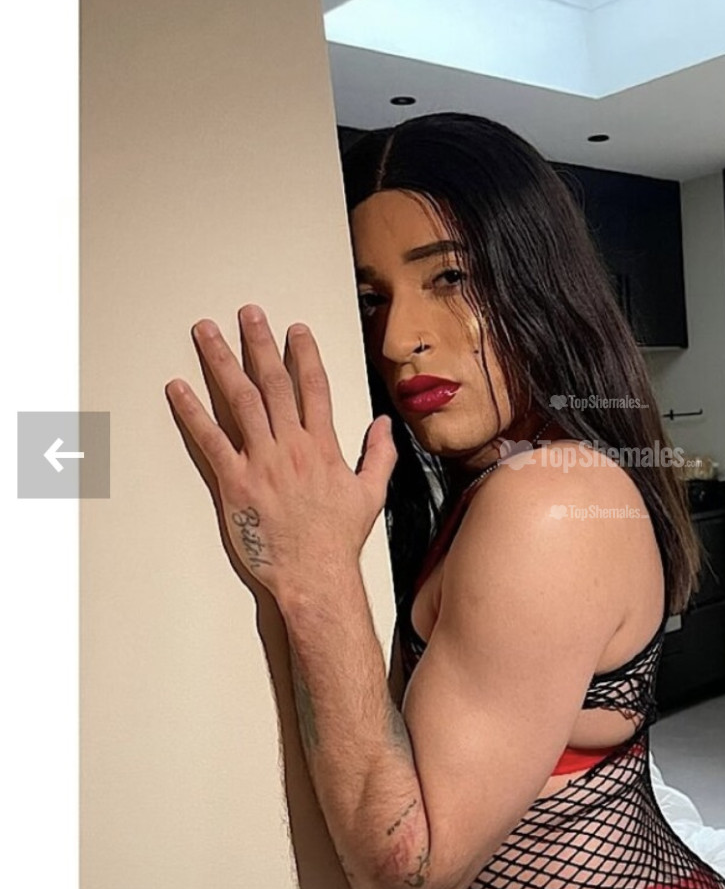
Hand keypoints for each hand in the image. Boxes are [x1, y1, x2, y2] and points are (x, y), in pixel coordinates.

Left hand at [165, 304, 396, 602]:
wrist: (314, 574)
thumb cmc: (339, 539)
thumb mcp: (372, 494)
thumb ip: (379, 455)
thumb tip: (382, 425)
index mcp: (323, 447)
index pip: (313, 388)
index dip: (304, 354)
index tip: (296, 329)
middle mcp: (292, 447)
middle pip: (273, 383)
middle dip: (260, 344)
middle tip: (248, 314)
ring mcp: (262, 462)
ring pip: (239, 401)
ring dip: (222, 363)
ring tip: (207, 334)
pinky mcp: (235, 482)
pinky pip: (210, 440)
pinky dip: (193, 412)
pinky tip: (179, 389)